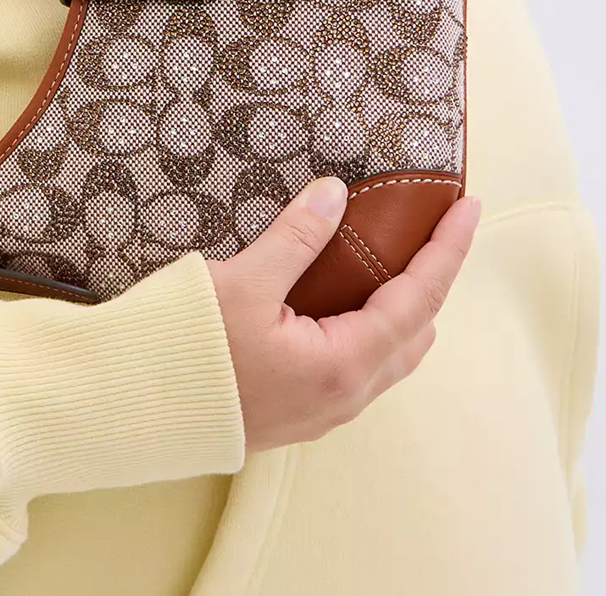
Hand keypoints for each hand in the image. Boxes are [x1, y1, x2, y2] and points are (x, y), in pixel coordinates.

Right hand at [205, 177, 482, 453]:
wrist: (137, 410)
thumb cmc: (188, 349)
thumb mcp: (243, 283)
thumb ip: (296, 237)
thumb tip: (337, 193)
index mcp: (342, 364)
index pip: (419, 299)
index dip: (447, 251)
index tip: (468, 209)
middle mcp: (345, 395)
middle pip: (416, 331)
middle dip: (433, 278)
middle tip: (433, 228)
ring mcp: (324, 410)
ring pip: (391, 354)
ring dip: (405, 306)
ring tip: (397, 256)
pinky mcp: (301, 412)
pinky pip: (361, 366)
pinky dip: (375, 326)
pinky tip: (349, 297)